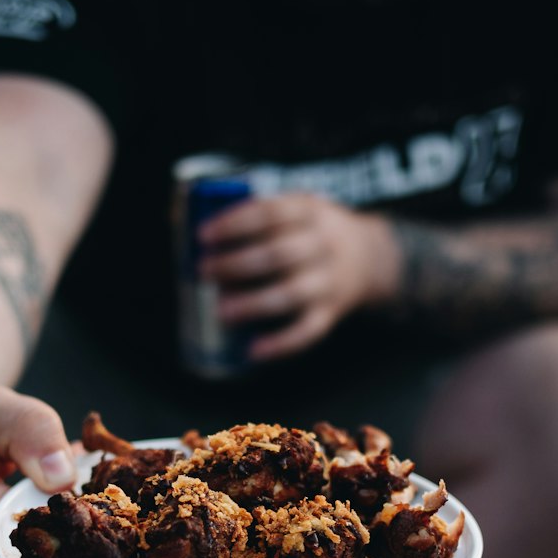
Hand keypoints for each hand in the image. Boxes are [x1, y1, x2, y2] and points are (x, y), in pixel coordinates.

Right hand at [0, 384, 76, 557]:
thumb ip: (31, 430)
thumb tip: (65, 480)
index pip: (18, 525)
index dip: (59, 509)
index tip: (80, 485)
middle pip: (25, 554)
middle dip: (57, 525)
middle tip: (69, 486)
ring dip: (41, 539)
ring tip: (35, 495)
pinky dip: (23, 550)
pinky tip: (17, 516)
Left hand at [199, 193, 399, 359]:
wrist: (372, 258)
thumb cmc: (314, 231)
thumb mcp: (299, 207)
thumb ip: (258, 213)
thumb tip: (185, 221)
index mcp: (310, 211)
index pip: (270, 213)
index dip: (234, 224)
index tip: (203, 235)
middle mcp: (323, 245)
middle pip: (277, 254)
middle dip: (236, 264)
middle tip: (203, 271)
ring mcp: (329, 282)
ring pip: (289, 294)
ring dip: (252, 304)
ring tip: (220, 311)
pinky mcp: (331, 313)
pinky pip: (307, 332)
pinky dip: (280, 344)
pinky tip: (253, 350)